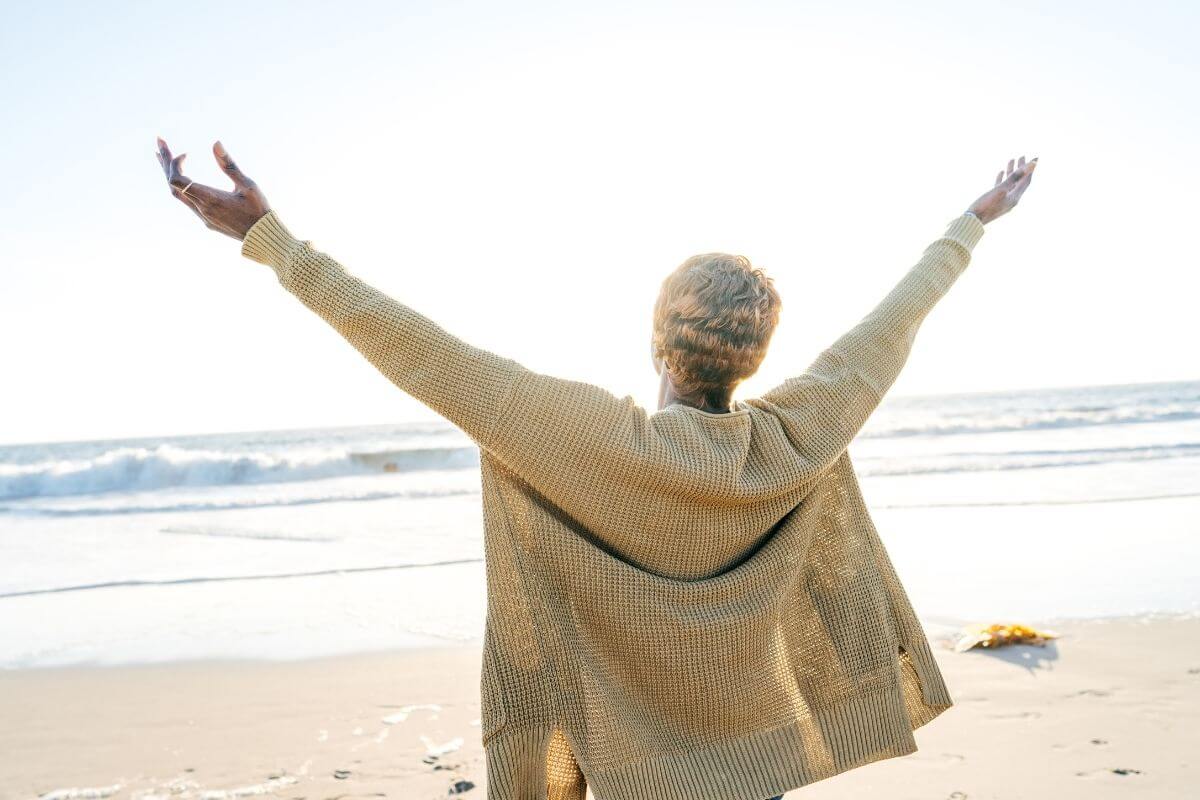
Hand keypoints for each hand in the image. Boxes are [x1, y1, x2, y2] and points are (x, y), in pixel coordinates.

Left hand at [155, 137, 269, 239]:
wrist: (263, 237)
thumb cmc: (259, 210)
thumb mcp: (248, 185)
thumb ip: (229, 165)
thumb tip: (215, 143)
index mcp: (210, 199)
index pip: (177, 180)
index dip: (175, 163)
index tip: (187, 153)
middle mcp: (202, 209)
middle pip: (172, 185)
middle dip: (166, 162)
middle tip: (160, 141)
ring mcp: (203, 217)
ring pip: (177, 194)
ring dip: (170, 174)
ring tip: (164, 157)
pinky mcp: (207, 221)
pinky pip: (186, 202)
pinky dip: (180, 186)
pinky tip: (182, 179)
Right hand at [967, 154, 1037, 224]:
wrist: (972, 220)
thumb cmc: (986, 205)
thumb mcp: (1001, 189)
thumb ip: (1015, 176)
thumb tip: (1032, 164)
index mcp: (1015, 197)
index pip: (1026, 180)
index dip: (1030, 169)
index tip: (1035, 157)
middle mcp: (1012, 199)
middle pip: (1019, 181)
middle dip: (1021, 168)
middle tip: (1022, 156)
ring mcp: (1003, 201)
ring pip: (1010, 183)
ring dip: (1011, 172)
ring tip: (1011, 160)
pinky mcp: (995, 201)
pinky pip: (1001, 188)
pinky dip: (1003, 179)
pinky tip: (1001, 172)